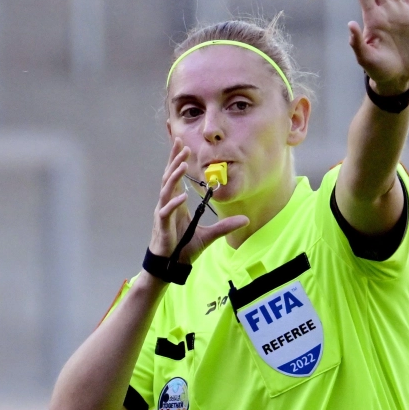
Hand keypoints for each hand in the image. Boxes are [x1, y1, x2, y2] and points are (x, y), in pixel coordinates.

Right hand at [149, 139, 246, 268]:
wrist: (170, 265)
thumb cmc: (184, 248)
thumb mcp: (209, 235)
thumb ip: (225, 226)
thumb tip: (246, 220)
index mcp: (176, 202)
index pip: (175, 177)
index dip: (177, 161)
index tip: (183, 145)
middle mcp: (167, 204)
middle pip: (168, 177)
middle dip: (175, 160)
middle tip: (182, 145)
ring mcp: (163, 213)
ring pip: (166, 190)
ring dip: (174, 176)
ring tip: (184, 164)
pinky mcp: (162, 225)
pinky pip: (167, 211)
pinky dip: (174, 203)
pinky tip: (182, 195)